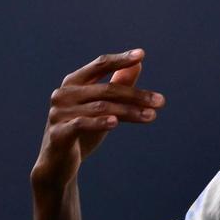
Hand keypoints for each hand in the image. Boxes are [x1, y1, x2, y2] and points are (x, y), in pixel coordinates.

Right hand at [30, 49, 164, 191]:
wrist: (58, 164)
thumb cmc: (82, 132)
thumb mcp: (103, 107)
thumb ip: (118, 84)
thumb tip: (138, 63)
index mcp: (74, 82)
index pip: (100, 64)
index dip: (120, 59)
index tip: (141, 54)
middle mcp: (64, 94)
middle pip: (107, 89)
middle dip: (136, 95)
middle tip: (161, 101)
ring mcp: (59, 113)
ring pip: (101, 107)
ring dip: (129, 111)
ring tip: (152, 116)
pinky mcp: (58, 134)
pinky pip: (82, 124)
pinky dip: (100, 122)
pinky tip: (115, 122)